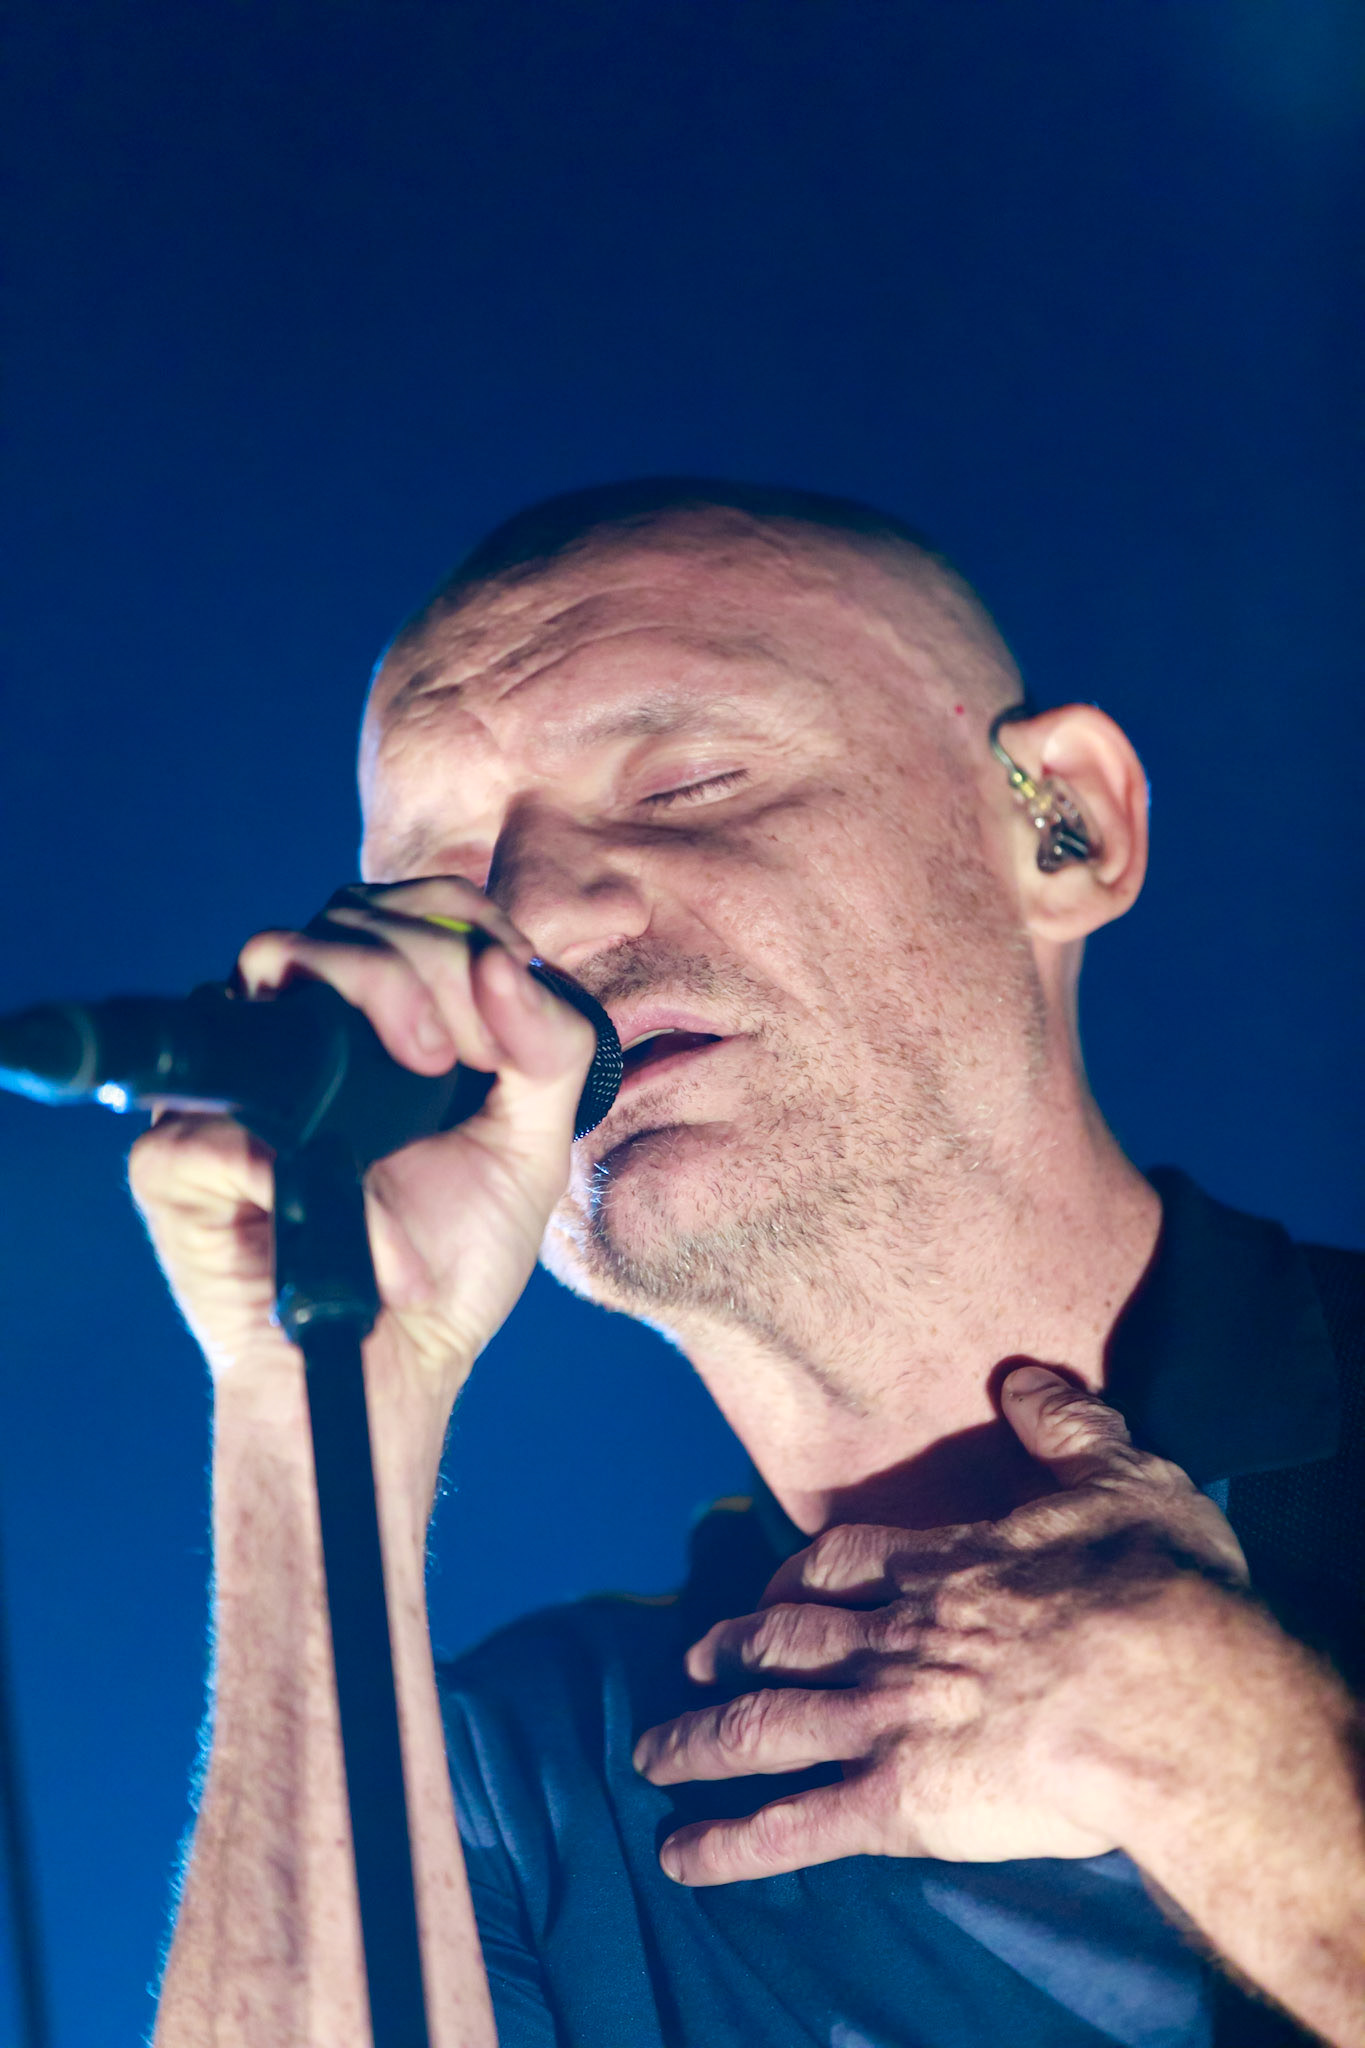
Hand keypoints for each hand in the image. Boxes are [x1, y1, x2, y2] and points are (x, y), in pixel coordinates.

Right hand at [129, 878, 594, 1483]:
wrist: (390, 1363)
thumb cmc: (451, 1254)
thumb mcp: (532, 1148)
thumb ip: (550, 1050)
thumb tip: (500, 963)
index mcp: (381, 1013)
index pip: (413, 907)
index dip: (463, 932)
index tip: (499, 1020)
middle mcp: (298, 1026)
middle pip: (347, 914)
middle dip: (425, 962)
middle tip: (458, 1055)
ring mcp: (232, 1081)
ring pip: (272, 954)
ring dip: (372, 986)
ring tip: (426, 1069)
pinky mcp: (177, 1155)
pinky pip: (221, 1102)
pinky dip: (301, 1140)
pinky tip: (350, 1181)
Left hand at [634, 1366, 1249, 1882]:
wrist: (1166, 1694)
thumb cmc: (1159, 1590)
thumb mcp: (1125, 1478)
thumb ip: (1066, 1428)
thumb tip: (1021, 1377)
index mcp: (943, 1566)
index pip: (843, 1563)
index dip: (799, 1578)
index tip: (774, 1590)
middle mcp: (894, 1636)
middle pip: (786, 1640)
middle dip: (732, 1649)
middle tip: (692, 1660)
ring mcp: (885, 1718)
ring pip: (765, 1725)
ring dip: (699, 1741)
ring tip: (651, 1754)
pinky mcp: (898, 1802)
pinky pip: (793, 1825)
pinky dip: (729, 1844)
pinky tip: (679, 1857)